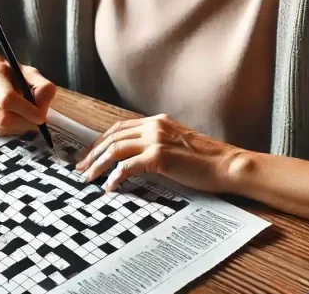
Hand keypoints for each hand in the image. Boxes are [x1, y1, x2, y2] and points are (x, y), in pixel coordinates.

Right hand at [0, 61, 55, 135]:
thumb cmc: (12, 75)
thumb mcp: (30, 74)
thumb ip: (43, 88)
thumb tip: (42, 110)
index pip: (8, 99)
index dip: (27, 111)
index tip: (41, 117)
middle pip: (3, 119)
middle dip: (24, 123)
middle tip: (35, 121)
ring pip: (0, 129)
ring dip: (17, 128)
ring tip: (22, 116)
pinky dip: (7, 129)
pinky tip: (9, 117)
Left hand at [74, 114, 244, 193]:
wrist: (227, 165)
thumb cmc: (206, 161)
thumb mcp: (178, 146)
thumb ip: (158, 146)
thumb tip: (136, 160)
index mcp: (158, 121)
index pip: (120, 128)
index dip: (101, 141)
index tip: (90, 155)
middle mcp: (155, 125)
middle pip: (113, 137)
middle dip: (93, 153)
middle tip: (81, 169)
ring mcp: (157, 139)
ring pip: (115, 149)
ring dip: (98, 165)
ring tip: (88, 178)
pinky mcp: (160, 156)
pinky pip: (127, 166)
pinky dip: (115, 176)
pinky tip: (109, 187)